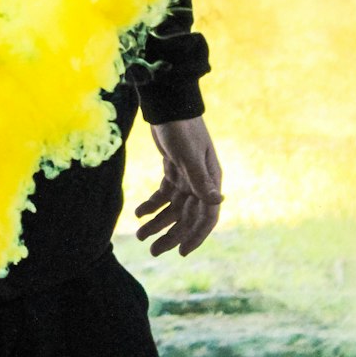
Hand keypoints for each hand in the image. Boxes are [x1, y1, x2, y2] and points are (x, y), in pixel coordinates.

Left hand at [135, 115, 223, 256]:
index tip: (180, 252)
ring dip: (157, 222)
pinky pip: (163, 194)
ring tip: (140, 236)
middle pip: (186, 216)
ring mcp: (186, 176)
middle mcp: (201, 182)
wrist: (168, 105)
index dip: (195, 236)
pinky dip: (151, 205)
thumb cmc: (182, 128)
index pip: (207, 216)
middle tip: (152, 251)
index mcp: (210, 180)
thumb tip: (217, 202)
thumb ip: (201, 180)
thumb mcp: (189, 155)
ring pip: (172, 208)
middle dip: (170, 234)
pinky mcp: (172, 169)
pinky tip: (139, 213)